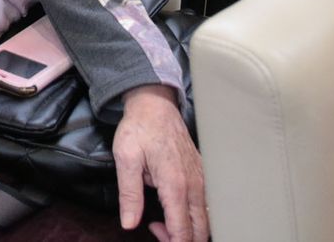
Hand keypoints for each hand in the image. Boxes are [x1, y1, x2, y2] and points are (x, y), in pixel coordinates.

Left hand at [113, 85, 207, 241]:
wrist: (155, 105)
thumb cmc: (140, 129)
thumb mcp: (126, 159)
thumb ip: (129, 195)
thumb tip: (129, 223)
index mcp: (175, 184)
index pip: (183, 231)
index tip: (152, 231)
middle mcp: (195, 185)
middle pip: (201, 231)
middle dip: (181, 239)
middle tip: (156, 228)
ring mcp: (202, 179)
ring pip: (207, 220)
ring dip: (189, 229)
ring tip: (164, 219)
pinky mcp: (203, 174)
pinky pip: (207, 205)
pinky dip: (194, 216)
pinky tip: (174, 206)